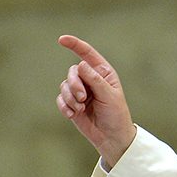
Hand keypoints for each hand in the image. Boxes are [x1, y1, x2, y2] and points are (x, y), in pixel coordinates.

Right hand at [56, 35, 136, 165]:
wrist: (111, 137)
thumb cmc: (116, 114)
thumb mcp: (109, 95)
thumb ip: (94, 80)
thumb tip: (81, 65)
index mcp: (102, 72)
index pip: (87, 54)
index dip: (75, 45)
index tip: (62, 39)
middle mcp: (90, 79)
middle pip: (73, 71)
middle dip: (75, 84)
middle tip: (83, 97)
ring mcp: (80, 91)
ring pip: (64, 85)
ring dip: (70, 98)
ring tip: (81, 109)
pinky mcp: (72, 104)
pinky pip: (60, 99)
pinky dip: (64, 106)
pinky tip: (72, 115)